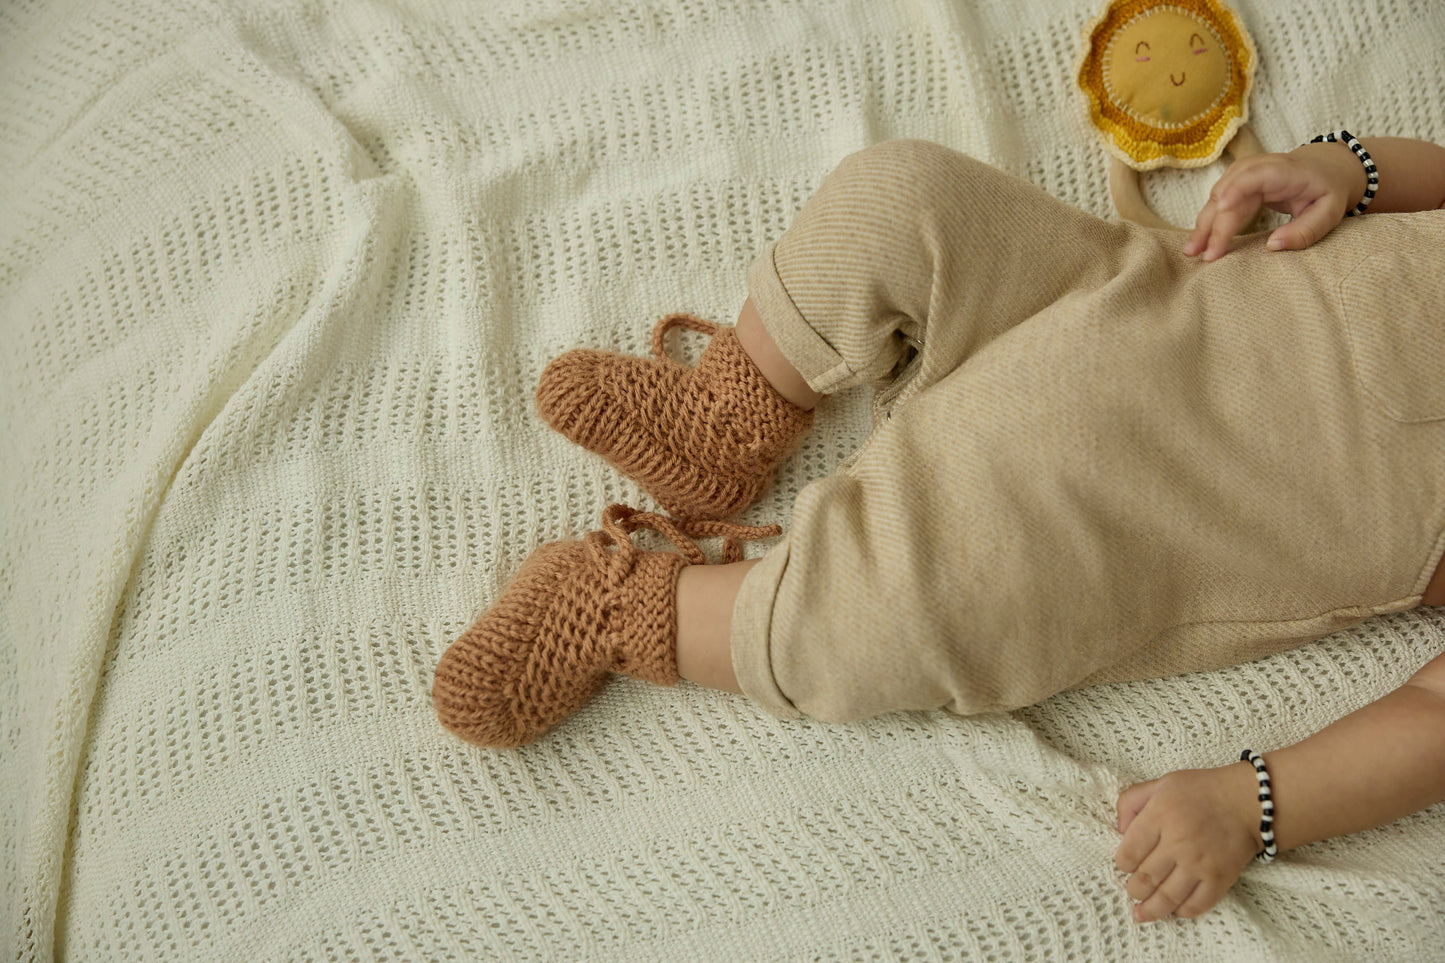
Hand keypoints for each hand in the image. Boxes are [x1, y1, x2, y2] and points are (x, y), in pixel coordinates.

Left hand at [1114, 763, 1262, 922]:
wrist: (1246, 801)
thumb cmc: (1200, 791)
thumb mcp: (1160, 784)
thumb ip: (1131, 802)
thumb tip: (1120, 831)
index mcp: (1159, 816)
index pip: (1129, 852)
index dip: (1122, 863)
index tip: (1124, 865)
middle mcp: (1178, 842)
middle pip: (1145, 878)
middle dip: (1134, 889)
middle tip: (1133, 890)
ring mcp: (1199, 863)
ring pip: (1168, 896)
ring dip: (1151, 909)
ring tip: (1141, 914)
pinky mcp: (1220, 878)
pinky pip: (1197, 904)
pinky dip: (1182, 911)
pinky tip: (1174, 910)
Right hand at [1183, 143, 1365, 260]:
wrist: (1326, 167)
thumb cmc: (1329, 190)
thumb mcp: (1330, 213)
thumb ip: (1306, 230)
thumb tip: (1272, 246)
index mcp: (1285, 171)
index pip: (1255, 175)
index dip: (1236, 190)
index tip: (1220, 209)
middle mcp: (1259, 168)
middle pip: (1229, 192)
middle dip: (1214, 223)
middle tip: (1205, 254)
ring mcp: (1245, 173)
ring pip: (1217, 197)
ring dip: (1203, 224)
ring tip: (1191, 251)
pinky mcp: (1238, 182)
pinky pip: (1218, 200)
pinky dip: (1208, 220)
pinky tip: (1199, 239)